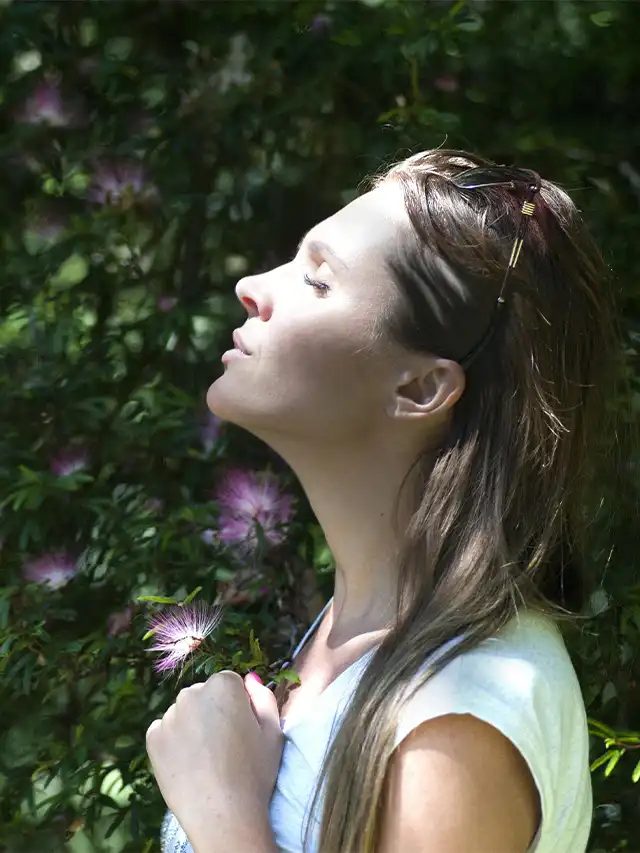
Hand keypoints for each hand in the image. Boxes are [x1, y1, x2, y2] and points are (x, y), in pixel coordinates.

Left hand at [146, 671, 282, 849]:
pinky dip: (174, 742)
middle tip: (224, 746)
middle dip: (213, 712)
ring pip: (184, 713)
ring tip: (206, 759)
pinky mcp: (153, 738)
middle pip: (204, 695)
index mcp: (223, 685)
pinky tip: (189, 763)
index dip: (238, 706)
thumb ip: (263, 698)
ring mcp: (169, 715)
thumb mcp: (273, 732)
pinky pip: (165, 730)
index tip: (241, 730)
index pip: (230, 683)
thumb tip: (249, 680)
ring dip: (192, 726)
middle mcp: (192, 693)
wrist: (222, 814)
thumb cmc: (254, 773)